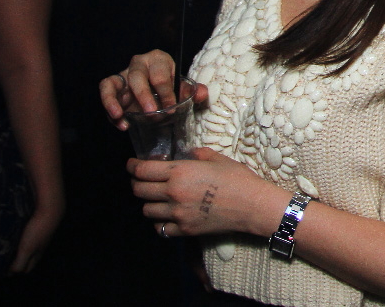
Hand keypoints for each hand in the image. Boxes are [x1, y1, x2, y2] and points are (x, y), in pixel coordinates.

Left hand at [8, 198, 63, 272]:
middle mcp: (38, 248)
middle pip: (27, 260)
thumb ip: (20, 263)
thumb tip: (11, 274)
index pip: (26, 269)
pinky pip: (26, 239)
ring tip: (4, 250)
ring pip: (27, 249)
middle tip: (1, 261)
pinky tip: (13, 237)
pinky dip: (19, 241)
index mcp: (36, 255)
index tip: (1, 271)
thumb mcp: (27, 249)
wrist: (50, 210)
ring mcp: (39, 238)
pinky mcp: (37, 228)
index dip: (15, 272)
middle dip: (16, 263)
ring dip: (17, 252)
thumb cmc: (37, 231)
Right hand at [100, 50, 207, 130]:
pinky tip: (122, 124)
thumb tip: (202, 94)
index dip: (166, 93)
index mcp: (159, 60)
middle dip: (144, 96)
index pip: (160, 75)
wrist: (160, 89)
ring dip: (112, 101)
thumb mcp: (182, 88)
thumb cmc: (170, 86)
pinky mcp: (113, 88)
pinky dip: (110, 110)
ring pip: (111, 83)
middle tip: (152, 114)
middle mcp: (139, 64)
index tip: (172, 108)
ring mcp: (123, 76)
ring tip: (119, 116)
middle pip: (137, 77)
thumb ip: (192, 92)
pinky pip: (106, 96)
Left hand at [128, 147, 287, 238]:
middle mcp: (173, 193)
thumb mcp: (218, 159)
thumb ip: (199, 154)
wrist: (252, 205)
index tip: (132, 164)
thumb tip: (189, 154)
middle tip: (142, 180)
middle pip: (139, 190)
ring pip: (146, 211)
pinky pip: (160, 228)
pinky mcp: (184, 230)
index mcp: (180, 172)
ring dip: (148, 203)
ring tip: (156, 199)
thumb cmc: (238, 179)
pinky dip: (160, 222)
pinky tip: (167, 215)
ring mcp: (177, 214)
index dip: (133, 166)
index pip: (143, 171)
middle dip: (136, 183)